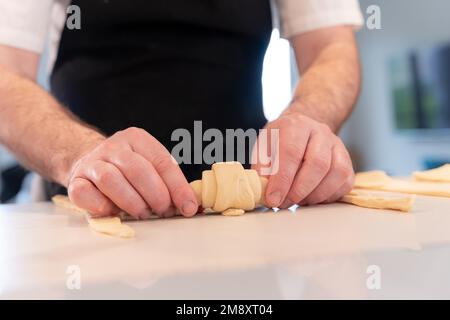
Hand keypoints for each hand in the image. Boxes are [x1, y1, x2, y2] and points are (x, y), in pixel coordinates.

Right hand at [66, 127, 197, 218]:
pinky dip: (100, 205)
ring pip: (111, 180)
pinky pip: (84, 193)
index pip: (162, 162)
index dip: (178, 187)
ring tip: (142, 213)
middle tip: (163, 211)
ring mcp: (92, 162)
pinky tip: (112, 211)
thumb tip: (192, 206)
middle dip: (156, 195)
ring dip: (131, 202)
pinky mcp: (75, 180)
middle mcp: (114, 146)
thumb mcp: (150, 167)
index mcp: (137, 139)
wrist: (88, 161)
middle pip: (138, 170)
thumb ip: (169, 184)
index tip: (189, 207)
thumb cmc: (127, 170)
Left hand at [252, 112, 353, 207]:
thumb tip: (264, 189)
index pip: (291, 152)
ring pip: (335, 174)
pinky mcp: (347, 162)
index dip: (282, 179)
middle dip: (299, 190)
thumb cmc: (279, 143)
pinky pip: (344, 183)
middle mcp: (320, 132)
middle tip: (284, 203)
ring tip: (296, 200)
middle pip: (317, 164)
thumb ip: (262, 167)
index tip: (273, 198)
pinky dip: (327, 196)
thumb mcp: (263, 148)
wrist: (302, 132)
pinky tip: (311, 197)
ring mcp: (337, 146)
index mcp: (296, 125)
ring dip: (313, 195)